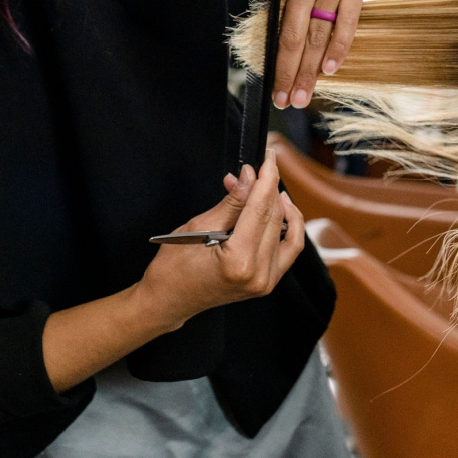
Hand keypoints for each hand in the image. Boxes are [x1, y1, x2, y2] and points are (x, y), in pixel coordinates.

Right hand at [135, 149, 305, 329]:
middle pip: (275, 219)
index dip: (266, 179)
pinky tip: (280, 209)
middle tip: (255, 169)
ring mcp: (266, 282)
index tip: (269, 157)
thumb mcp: (198, 227)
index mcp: (240, 262)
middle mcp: (259, 275)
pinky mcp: (267, 283)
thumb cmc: (173, 267)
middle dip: (268, 188)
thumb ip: (231, 202)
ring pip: (287, 233)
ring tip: (265, 187)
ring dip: (279, 205)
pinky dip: (287, 227)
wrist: (168, 300)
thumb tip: (249, 177)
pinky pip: (289, 249)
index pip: (261, 210)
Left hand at [257, 0, 448, 107]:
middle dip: (288, 73)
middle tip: (284, 101)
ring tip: (305, 96)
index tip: (262, 78)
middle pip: (294, 37)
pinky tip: (332, 69)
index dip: (267, 52)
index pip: (271, 20)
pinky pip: (349, 21)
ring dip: (312, 70)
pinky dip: (340, 47)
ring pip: (321, 36)